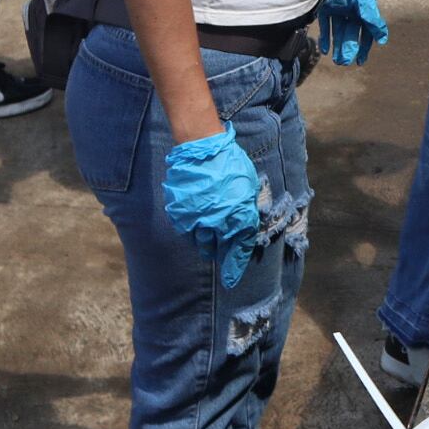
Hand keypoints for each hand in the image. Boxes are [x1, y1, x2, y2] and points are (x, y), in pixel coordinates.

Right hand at [162, 124, 260, 287]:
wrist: (202, 149)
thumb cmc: (230, 164)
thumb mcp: (248, 186)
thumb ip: (246, 208)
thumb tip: (245, 221)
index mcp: (238, 217)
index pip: (239, 249)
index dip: (235, 265)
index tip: (233, 279)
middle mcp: (218, 224)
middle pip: (218, 250)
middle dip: (221, 254)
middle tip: (220, 256)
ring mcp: (197, 220)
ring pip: (201, 243)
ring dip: (206, 244)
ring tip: (209, 242)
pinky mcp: (180, 214)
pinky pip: (187, 231)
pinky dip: (192, 232)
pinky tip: (196, 227)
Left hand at [319, 0, 389, 66]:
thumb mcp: (363, 2)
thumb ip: (372, 20)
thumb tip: (383, 40)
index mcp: (364, 6)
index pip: (367, 29)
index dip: (365, 45)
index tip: (360, 60)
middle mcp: (352, 8)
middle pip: (351, 32)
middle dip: (349, 48)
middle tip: (345, 63)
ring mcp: (337, 7)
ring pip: (338, 31)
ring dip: (337, 45)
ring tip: (336, 60)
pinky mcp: (324, 7)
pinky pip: (326, 25)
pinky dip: (326, 37)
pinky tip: (325, 50)